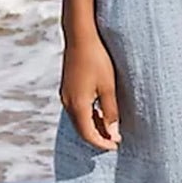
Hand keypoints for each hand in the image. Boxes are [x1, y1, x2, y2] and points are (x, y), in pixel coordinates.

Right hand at [59, 31, 122, 150]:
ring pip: (78, 119)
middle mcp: (67, 102)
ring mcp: (65, 94)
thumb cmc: (97, 59)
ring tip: (110, 127)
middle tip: (115, 140)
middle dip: (98, 137)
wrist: (80, 36)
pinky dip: (88, 115)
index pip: (88, 134)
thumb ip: (110, 111)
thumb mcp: (108, 86)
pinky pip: (76, 109)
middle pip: (81, 129)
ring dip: (93, 126)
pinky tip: (100, 111)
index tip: (116, 146)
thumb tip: (112, 133)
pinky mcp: (67, 87)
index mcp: (77, 105)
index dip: (102, 143)